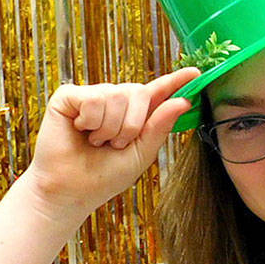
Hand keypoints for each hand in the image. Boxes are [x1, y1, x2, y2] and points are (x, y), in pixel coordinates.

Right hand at [23, 69, 198, 215]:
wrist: (72, 190)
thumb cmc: (105, 175)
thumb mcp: (141, 153)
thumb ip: (160, 126)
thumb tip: (182, 101)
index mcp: (134, 115)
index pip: (157, 93)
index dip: (175, 81)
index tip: (195, 73)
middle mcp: (114, 101)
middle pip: (138, 92)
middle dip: (132, 125)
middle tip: (114, 144)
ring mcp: (91, 96)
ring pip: (116, 95)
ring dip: (110, 127)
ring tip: (96, 141)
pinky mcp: (68, 96)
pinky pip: (94, 98)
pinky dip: (91, 120)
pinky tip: (81, 130)